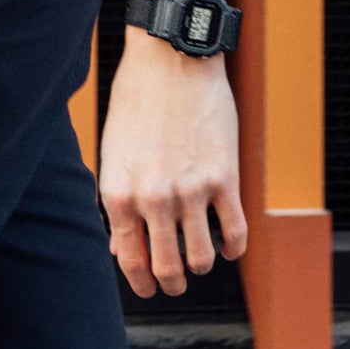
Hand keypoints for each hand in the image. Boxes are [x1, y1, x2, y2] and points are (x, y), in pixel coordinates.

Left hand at [97, 32, 247, 297]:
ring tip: (202, 259)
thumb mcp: (114, 152)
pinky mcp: (224, 179)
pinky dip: (234, 248)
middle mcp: (153, 198)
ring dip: (203, 266)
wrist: (171, 59)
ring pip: (203, 259)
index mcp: (118, 193)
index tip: (150, 289)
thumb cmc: (138, 99)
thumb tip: (120, 247)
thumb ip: (118, 201)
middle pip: (167, 269)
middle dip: (173, 282)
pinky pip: (235, 234)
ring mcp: (190, 191)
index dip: (141, 283)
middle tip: (177, 281)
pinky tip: (230, 244)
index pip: (129, 260)